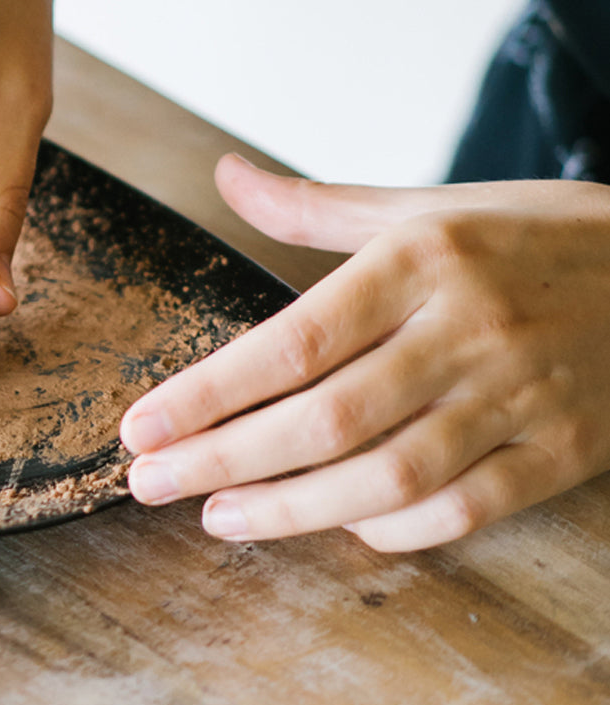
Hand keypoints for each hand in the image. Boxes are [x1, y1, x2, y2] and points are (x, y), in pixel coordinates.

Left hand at [121, 153, 609, 550]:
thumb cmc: (542, 239)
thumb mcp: (435, 206)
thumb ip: (320, 207)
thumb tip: (225, 175)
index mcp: (426, 261)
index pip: (292, 339)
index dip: (208, 392)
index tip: (140, 425)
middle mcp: (470, 331)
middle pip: (326, 418)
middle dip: (223, 459)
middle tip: (149, 482)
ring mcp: (522, 398)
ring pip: (388, 476)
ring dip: (291, 509)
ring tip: (218, 519)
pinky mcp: (565, 453)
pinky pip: (465, 508)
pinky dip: (394, 528)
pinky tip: (337, 528)